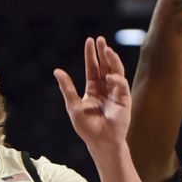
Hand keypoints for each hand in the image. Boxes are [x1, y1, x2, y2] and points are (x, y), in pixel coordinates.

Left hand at [55, 37, 130, 153]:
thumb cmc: (87, 127)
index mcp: (93, 89)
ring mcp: (116, 93)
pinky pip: (122, 85)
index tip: (90, 41)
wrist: (100, 141)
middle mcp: (106, 88)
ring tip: (107, 49)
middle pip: (105, 66)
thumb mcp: (73, 105)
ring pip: (116, 71)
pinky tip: (109, 77)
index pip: (93, 67)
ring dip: (112, 60)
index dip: (91, 55)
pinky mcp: (125, 99)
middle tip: (100, 40)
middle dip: (103, 52)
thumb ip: (67, 88)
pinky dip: (116, 79)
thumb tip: (57, 70)